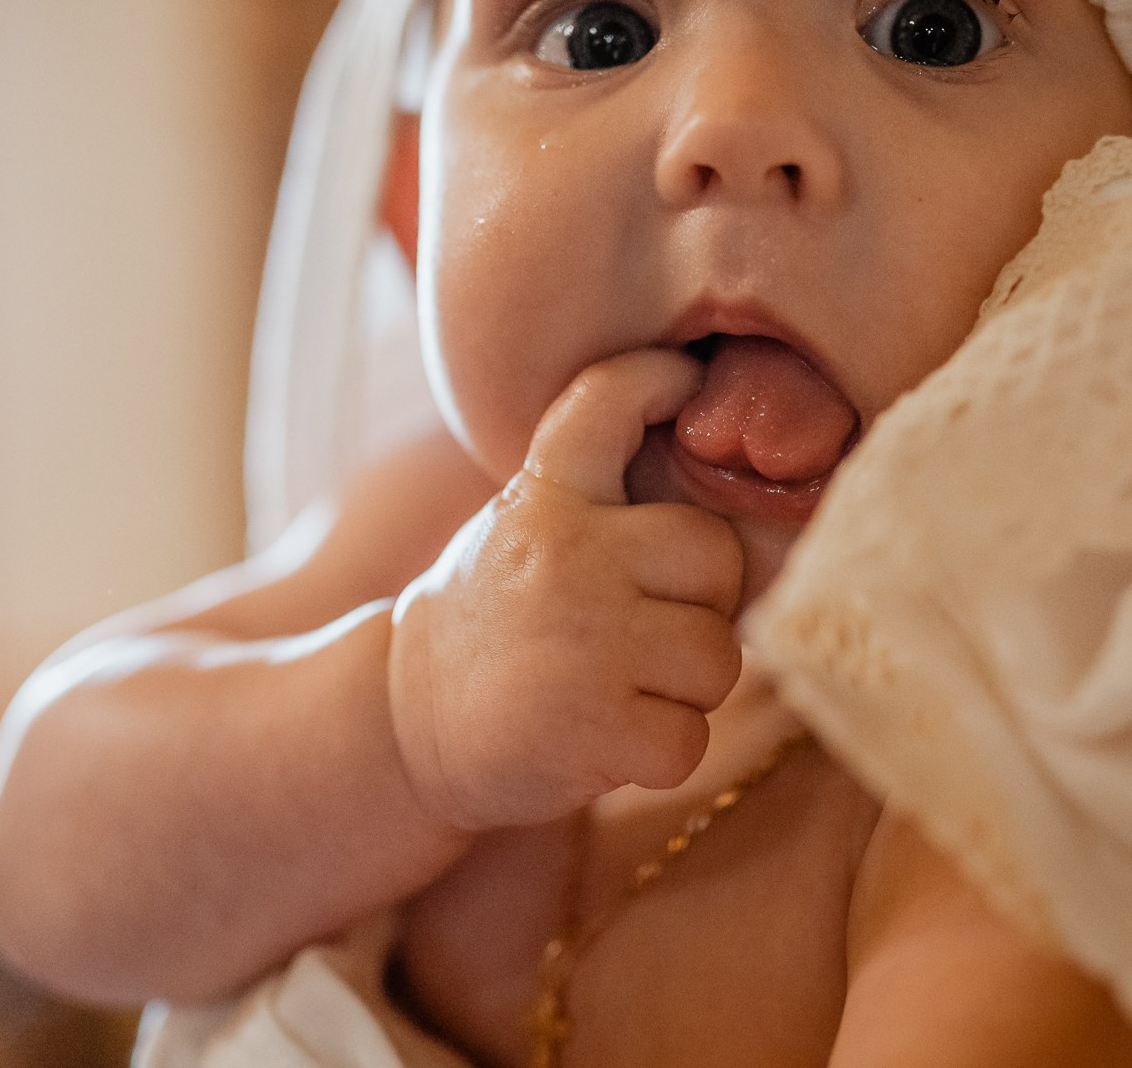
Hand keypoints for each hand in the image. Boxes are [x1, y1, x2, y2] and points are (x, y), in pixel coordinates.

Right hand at [387, 350, 746, 831]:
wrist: (404, 722)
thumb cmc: (497, 621)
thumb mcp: (525, 525)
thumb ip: (604, 496)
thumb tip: (727, 460)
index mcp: (545, 495)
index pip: (607, 399)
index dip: (659, 379)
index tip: (685, 381)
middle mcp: (565, 552)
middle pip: (716, 557)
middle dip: (702, 605)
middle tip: (646, 631)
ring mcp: (584, 639)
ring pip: (717, 657)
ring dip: (684, 691)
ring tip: (620, 688)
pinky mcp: (596, 725)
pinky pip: (689, 739)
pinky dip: (661, 753)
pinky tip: (606, 740)